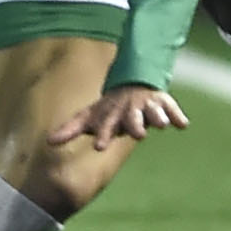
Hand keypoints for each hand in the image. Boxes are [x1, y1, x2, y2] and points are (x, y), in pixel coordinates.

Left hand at [47, 86, 188, 151]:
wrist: (130, 83)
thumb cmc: (107, 108)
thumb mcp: (88, 116)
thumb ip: (70, 129)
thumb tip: (48, 141)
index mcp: (110, 116)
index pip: (105, 127)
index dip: (103, 135)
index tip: (99, 147)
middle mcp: (128, 111)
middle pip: (131, 119)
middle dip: (134, 125)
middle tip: (139, 134)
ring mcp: (146, 106)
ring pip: (152, 112)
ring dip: (157, 117)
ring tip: (160, 124)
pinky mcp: (163, 103)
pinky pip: (171, 108)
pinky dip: (176, 115)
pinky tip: (182, 124)